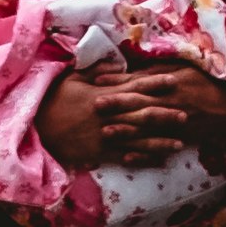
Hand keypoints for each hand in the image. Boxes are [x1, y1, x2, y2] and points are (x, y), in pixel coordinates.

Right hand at [41, 57, 199, 167]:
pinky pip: (125, 157)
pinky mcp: (100, 153)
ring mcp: (105, 136)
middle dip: (164, 114)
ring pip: (138, 139)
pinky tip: (158, 160)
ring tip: (180, 143)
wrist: (38, 127)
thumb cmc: (55, 98)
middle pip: (141, 114)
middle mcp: (108, 116)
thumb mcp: (73, 78)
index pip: (133, 86)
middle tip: (187, 114)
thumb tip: (119, 66)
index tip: (173, 80)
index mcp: (102, 94)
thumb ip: (97, 72)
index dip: (154, 84)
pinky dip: (142, 159)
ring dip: (160, 140)